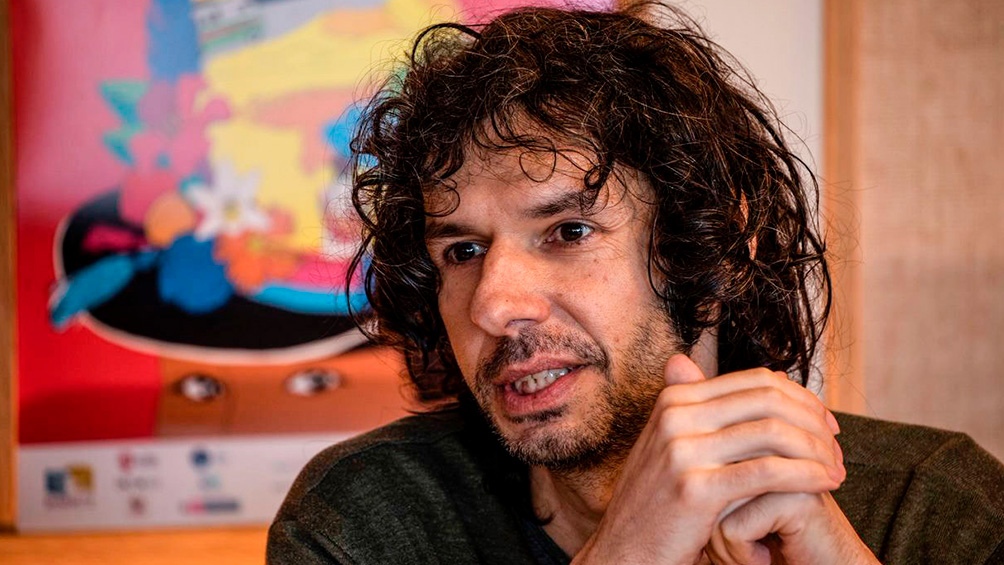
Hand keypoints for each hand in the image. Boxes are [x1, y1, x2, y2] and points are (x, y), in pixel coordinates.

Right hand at [573, 355, 845, 564]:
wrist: (625, 552)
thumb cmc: (657, 506)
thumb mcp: (671, 446)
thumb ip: (700, 411)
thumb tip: (712, 364)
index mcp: (674, 400)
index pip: (755, 381)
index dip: (800, 398)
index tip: (826, 423)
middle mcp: (675, 415)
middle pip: (768, 401)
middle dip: (814, 422)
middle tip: (838, 447)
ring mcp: (682, 450)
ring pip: (772, 434)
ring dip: (816, 450)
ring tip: (837, 470)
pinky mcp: (695, 487)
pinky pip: (767, 472)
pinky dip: (805, 476)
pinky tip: (825, 485)